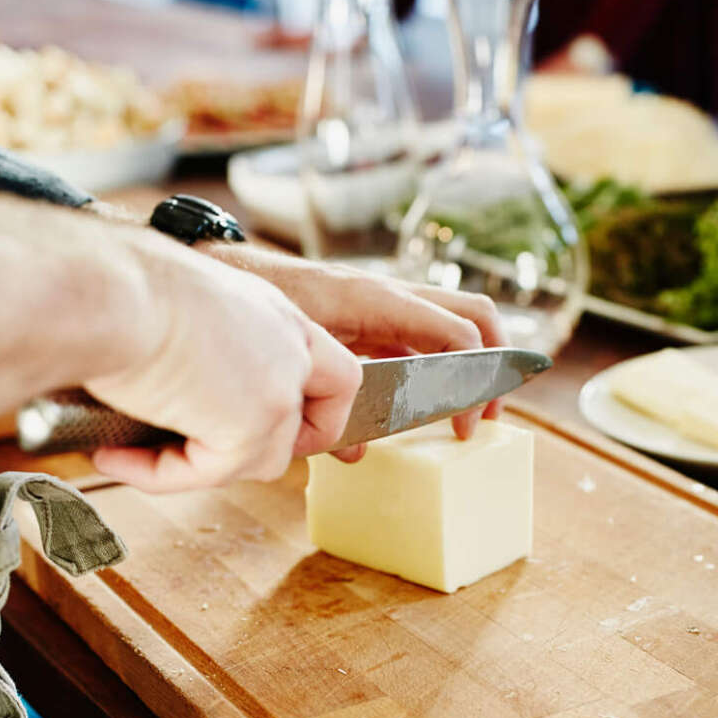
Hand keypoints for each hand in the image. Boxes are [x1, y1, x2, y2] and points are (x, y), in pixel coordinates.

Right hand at [85, 235, 361, 489]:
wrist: (108, 290)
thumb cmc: (121, 284)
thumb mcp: (180, 310)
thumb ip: (202, 351)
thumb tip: (172, 384)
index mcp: (274, 314)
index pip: (331, 369)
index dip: (313, 406)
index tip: (277, 425)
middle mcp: (288, 349)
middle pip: (322, 419)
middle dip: (282, 449)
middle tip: (217, 457)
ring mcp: (277, 392)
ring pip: (260, 460)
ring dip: (199, 463)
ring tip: (136, 446)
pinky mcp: (250, 430)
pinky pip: (210, 474)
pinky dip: (160, 474)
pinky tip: (115, 455)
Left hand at [203, 244, 505, 459]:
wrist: (223, 266)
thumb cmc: (254, 300)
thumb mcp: (293, 352)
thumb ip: (324, 401)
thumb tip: (356, 452)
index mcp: (376, 298)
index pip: (458, 331)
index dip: (473, 381)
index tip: (464, 426)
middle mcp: (390, 294)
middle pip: (474, 315)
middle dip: (494, 364)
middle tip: (490, 415)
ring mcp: (383, 302)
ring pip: (452, 324)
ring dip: (469, 365)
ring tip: (468, 413)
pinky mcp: (369, 314)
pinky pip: (418, 337)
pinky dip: (431, 368)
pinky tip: (419, 407)